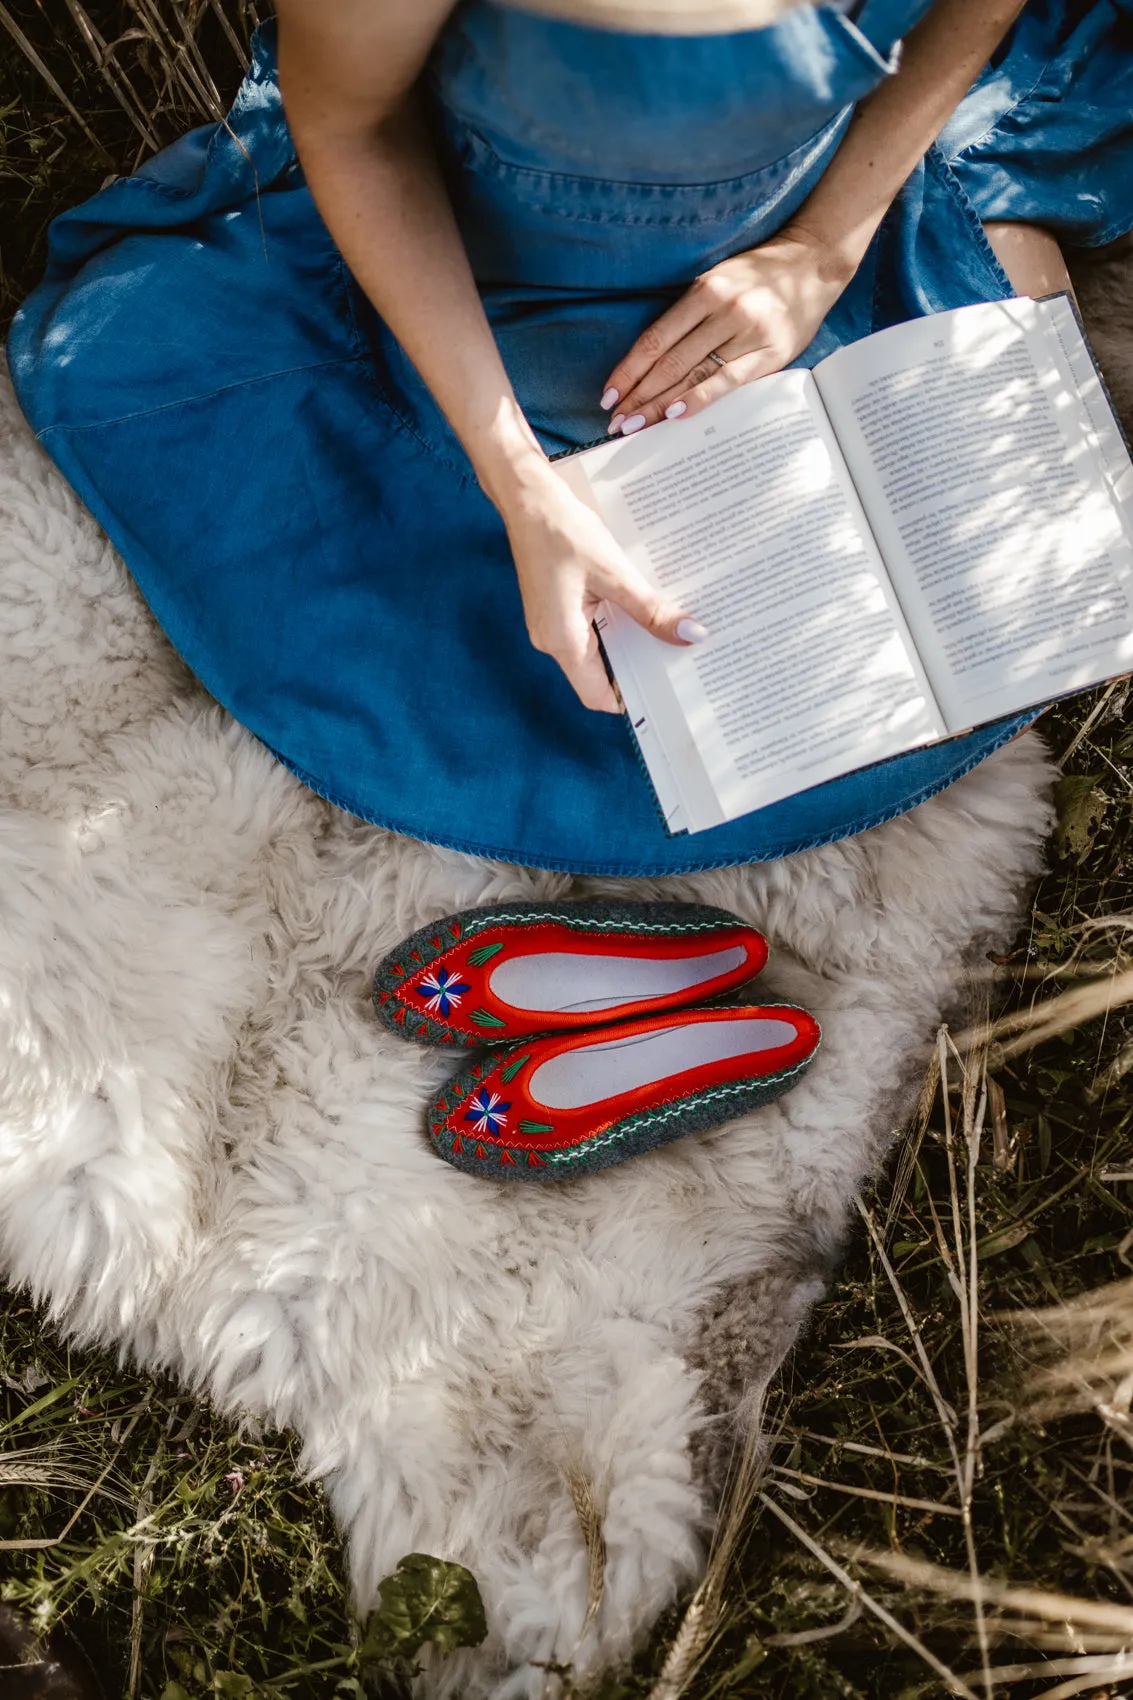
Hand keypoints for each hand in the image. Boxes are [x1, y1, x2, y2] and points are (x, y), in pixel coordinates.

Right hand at [502, 470, 701, 712]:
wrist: (527, 497)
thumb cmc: (564, 531)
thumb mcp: (615, 573)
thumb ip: (651, 610)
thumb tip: (690, 635)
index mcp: (562, 641)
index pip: (596, 696)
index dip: (630, 699)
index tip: (666, 692)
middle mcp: (551, 640)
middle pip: (598, 677)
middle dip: (636, 670)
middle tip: (677, 660)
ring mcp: (550, 625)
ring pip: (595, 652)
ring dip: (627, 645)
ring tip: (663, 633)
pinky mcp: (554, 608)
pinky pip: (588, 631)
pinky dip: (614, 626)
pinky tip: (638, 611)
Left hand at [600, 228, 853, 433]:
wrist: (813, 265)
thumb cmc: (758, 277)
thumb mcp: (718, 281)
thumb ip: (689, 316)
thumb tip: (652, 364)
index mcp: (706, 290)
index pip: (656, 338)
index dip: (629, 370)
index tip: (608, 394)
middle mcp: (725, 310)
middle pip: (669, 362)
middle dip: (638, 395)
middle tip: (615, 421)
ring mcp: (749, 333)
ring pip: (693, 375)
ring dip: (660, 404)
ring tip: (634, 425)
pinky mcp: (770, 354)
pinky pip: (727, 382)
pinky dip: (698, 399)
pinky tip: (675, 416)